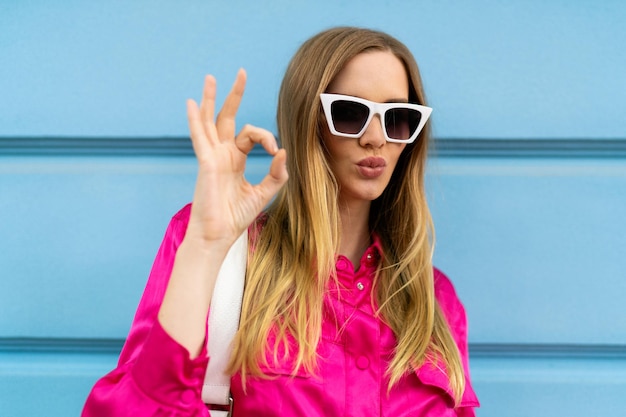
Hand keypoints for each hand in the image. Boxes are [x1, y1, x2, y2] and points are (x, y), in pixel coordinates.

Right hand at [185, 69, 287, 248]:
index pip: (250, 134)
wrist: (218, 235)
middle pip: (226, 118)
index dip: (266, 137)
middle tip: (241, 72)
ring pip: (209, 121)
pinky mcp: (206, 163)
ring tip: (210, 77)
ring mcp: (212, 157)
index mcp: (235, 160)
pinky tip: (190, 103)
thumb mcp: (264, 193)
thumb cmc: (236, 217)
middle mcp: (222, 154)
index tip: (276, 152)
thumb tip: (283, 151)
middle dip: (234, 95)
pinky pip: (200, 137)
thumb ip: (276, 174)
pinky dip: (195, 120)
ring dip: (211, 99)